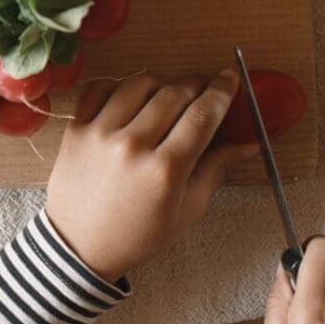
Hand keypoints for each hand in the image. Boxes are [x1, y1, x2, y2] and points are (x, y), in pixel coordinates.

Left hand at [46, 70, 256, 281]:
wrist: (80, 245)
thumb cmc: (138, 235)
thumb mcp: (187, 211)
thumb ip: (216, 169)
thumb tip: (248, 142)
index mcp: (164, 170)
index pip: (201, 115)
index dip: (221, 92)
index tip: (229, 78)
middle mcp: (131, 145)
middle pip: (173, 93)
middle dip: (196, 84)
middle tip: (205, 86)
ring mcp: (100, 132)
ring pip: (138, 83)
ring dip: (161, 83)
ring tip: (169, 94)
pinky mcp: (76, 127)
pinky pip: (100, 87)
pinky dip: (119, 84)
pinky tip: (131, 96)